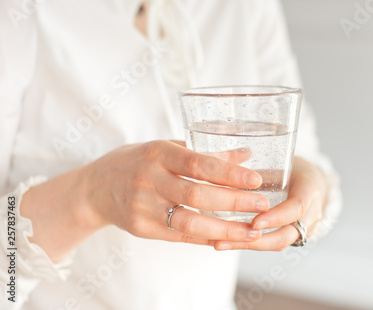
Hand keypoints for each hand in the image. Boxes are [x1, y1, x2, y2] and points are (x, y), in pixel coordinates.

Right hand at [84, 140, 269, 245]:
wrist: (95, 188)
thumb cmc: (138, 161)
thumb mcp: (165, 148)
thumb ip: (203, 152)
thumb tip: (245, 154)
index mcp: (157, 153)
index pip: (197, 163)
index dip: (228, 172)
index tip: (255, 179)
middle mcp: (148, 180)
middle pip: (196, 195)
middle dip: (233, 201)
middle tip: (262, 205)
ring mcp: (142, 207)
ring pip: (188, 221)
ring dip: (224, 228)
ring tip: (252, 230)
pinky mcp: (140, 229)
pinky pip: (178, 236)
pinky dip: (205, 237)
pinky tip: (227, 238)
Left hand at [213, 157, 328, 250]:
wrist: (309, 179)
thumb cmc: (291, 166)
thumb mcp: (281, 161)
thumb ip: (260, 170)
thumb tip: (225, 164)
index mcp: (310, 189)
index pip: (297, 208)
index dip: (277, 217)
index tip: (255, 222)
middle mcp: (312, 212)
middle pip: (287, 234)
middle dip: (259, 240)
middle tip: (231, 237)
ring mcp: (304, 228)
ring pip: (278, 243)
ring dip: (249, 245)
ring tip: (221, 244)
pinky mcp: (293, 237)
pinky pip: (272, 243)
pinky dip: (249, 244)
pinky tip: (226, 243)